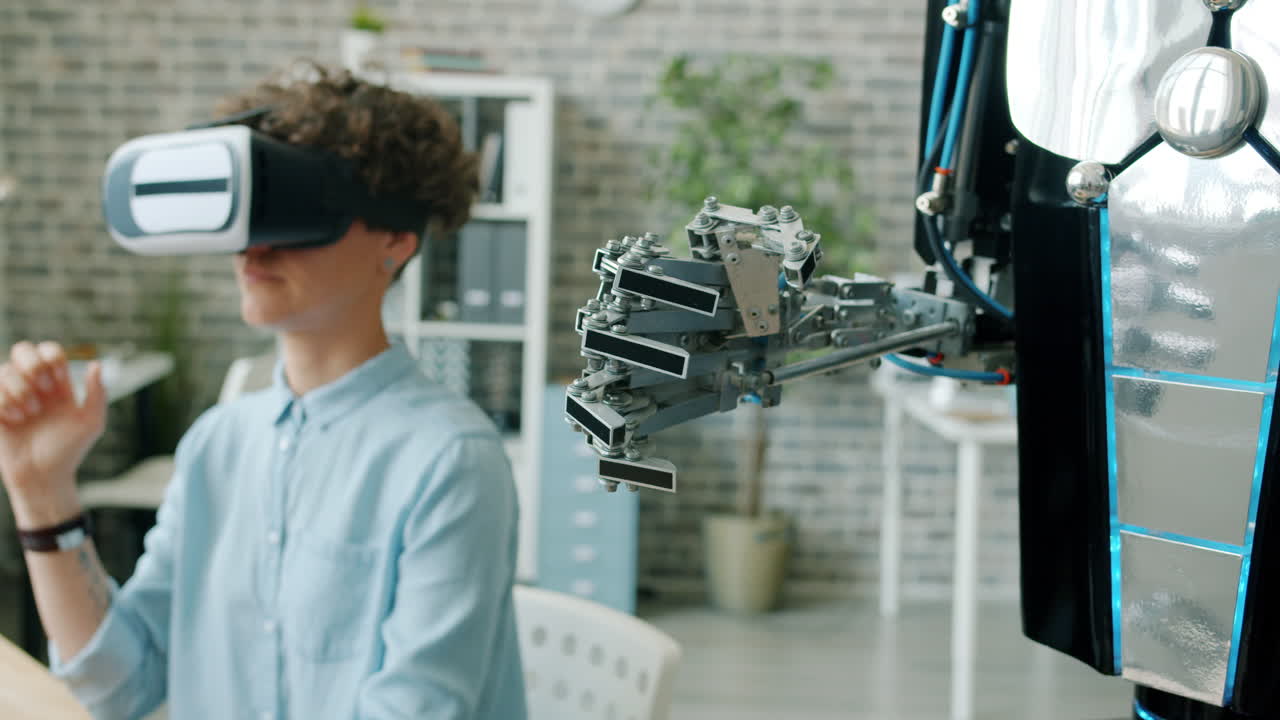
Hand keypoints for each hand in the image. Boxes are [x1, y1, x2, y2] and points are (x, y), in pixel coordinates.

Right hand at [0, 341, 105, 511]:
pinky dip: (3, 402)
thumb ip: (96, 393)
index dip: (53, 357)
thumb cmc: (70, 451)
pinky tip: (14, 420)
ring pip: (4, 369)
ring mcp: (11, 397)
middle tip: (44, 388)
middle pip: (22, 349)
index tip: (60, 381)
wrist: (44, 477)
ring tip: (30, 414)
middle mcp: (32, 386)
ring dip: (19, 389)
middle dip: (32, 363)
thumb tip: (96, 364)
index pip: (50, 351)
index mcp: (56, 385)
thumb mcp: (91, 423)